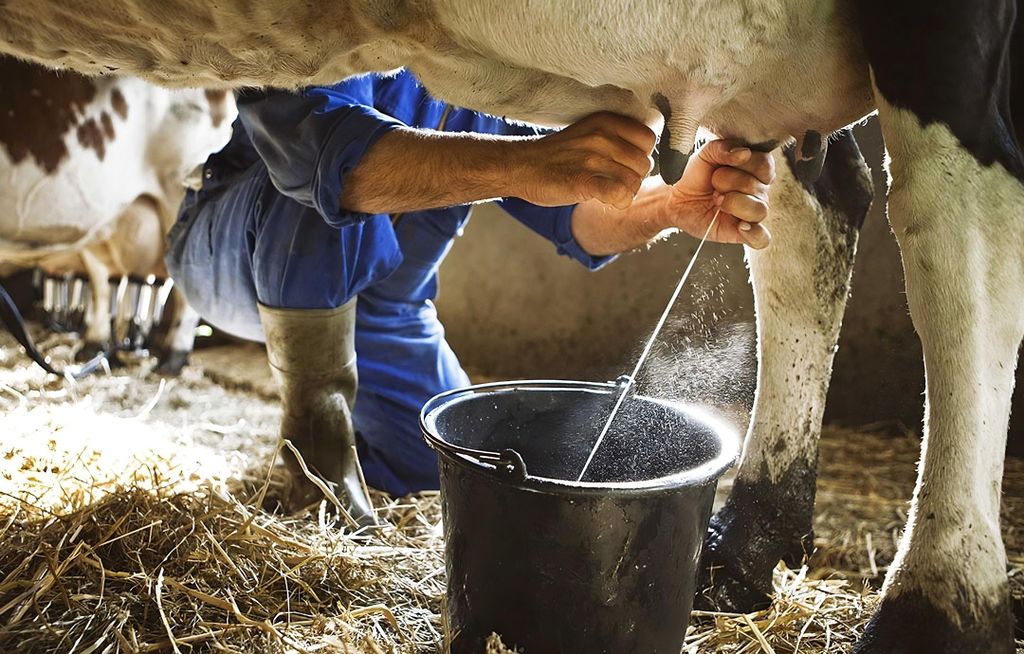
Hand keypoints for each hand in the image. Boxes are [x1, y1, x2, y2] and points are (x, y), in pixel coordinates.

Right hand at [511, 112, 656, 209]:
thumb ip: (617, 138)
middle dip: (633, 177)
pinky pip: (620, 194)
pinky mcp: (584, 181)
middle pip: (644, 163)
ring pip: (634, 182)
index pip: (648, 139)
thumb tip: (646, 155)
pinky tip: (606, 200)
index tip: (623, 164)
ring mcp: (593, 158)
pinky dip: (618, 202)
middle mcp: (602, 136)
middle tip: (612, 181)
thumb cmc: (557, 154)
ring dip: (625, 193)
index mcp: (606, 121)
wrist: (521, 166)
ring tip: (606, 191)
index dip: (640, 156)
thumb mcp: (589, 132)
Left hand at [666, 139, 774, 248]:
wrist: (677, 198)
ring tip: (717, 201)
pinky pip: (762, 238)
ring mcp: (753, 212)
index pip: (765, 164)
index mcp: (755, 169)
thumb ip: (723, 148)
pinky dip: (754, 233)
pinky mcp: (744, 233)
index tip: (721, 166)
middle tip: (713, 186)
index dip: (743, 165)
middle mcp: (759, 191)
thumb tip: (744, 153)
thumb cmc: (696, 176)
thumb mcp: (705, 154)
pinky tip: (740, 226)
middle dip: (727, 183)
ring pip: (760, 210)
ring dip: (733, 204)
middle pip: (757, 187)